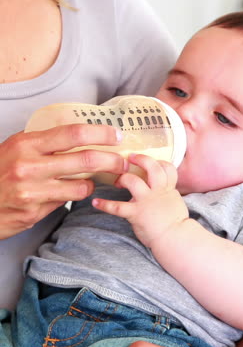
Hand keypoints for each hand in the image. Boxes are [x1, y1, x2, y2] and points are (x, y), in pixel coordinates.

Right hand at [0, 124, 125, 238]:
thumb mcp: (16, 147)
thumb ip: (44, 142)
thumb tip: (79, 138)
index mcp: (26, 144)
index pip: (73, 134)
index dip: (100, 134)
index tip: (116, 136)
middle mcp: (30, 166)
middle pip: (85, 161)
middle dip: (111, 161)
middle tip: (122, 162)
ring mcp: (33, 192)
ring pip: (81, 187)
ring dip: (93, 184)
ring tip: (93, 180)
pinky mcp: (34, 213)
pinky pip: (65, 202)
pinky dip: (73, 197)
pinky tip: (69, 193)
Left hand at [92, 153, 187, 248]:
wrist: (175, 239)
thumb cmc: (175, 224)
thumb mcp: (175, 202)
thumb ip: (167, 193)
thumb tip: (158, 190)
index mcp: (168, 189)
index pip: (167, 168)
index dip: (159, 162)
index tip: (151, 162)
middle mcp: (157, 191)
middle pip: (152, 167)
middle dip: (141, 159)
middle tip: (131, 157)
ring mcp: (146, 201)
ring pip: (133, 181)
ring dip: (122, 178)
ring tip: (117, 182)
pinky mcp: (136, 213)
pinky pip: (117, 207)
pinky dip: (104, 204)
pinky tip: (95, 202)